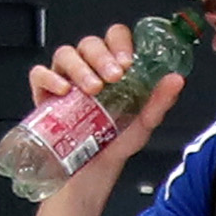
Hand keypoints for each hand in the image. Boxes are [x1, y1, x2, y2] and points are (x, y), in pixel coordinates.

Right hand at [23, 23, 184, 185]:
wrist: (90, 177)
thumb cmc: (113, 146)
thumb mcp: (142, 125)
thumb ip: (159, 102)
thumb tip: (176, 80)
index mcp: (112, 70)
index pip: (114, 38)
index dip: (120, 42)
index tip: (127, 61)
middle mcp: (88, 70)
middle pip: (89, 43)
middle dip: (102, 56)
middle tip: (114, 76)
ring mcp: (65, 80)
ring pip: (65, 54)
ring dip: (80, 67)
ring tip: (93, 89)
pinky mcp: (44, 96)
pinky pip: (39, 74)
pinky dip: (49, 77)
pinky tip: (64, 90)